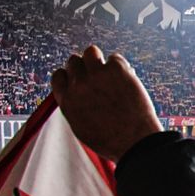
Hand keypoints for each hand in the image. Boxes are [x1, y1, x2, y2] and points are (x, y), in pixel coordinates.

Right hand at [50, 46, 163, 160]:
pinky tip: (128, 79)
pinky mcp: (117, 70)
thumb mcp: (83, 128)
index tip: (81, 82)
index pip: (59, 75)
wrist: (135, 143)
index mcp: (67, 100)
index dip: (70, 77)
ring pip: (91, 52)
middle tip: (99, 78)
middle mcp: (79, 84)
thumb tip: (76, 93)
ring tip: (111, 73)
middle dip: (85, 67)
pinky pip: (115, 58)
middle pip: (74, 61)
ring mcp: (97, 75)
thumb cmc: (112, 142)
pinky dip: (121, 66)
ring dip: (99, 59)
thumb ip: (76, 107)